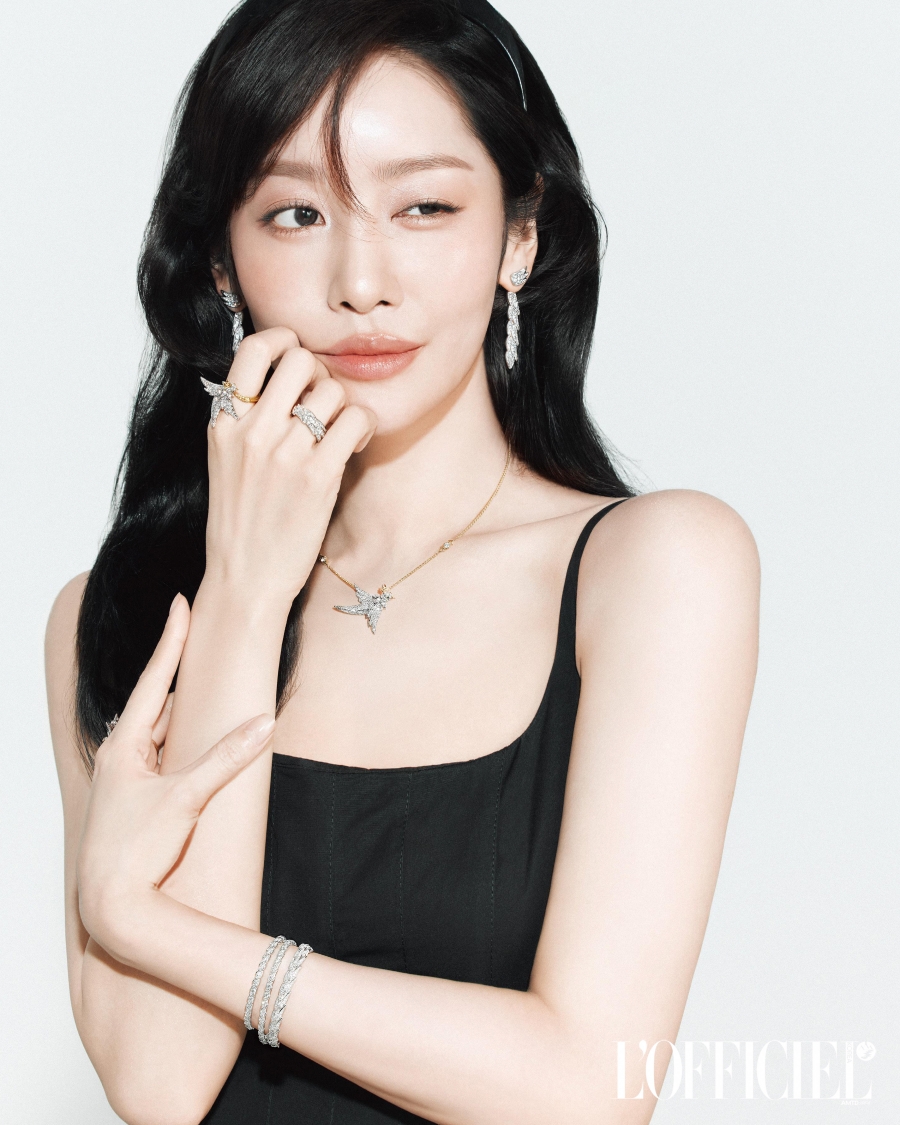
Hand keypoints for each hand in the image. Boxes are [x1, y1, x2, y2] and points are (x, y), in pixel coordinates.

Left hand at [76, 594, 275, 958]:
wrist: (109, 904)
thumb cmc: (136, 852)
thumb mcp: (187, 799)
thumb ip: (228, 759)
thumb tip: (264, 725)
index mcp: (123, 746)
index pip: (153, 679)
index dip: (171, 639)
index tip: (181, 603)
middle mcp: (121, 756)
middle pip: (156, 700)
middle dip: (179, 668)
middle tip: (198, 631)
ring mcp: (127, 778)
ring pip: (160, 729)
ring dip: (183, 707)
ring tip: (203, 679)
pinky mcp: (137, 799)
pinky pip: (163, 754)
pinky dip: (181, 739)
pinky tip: (194, 740)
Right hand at [204, 327, 376, 606]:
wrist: (245, 580)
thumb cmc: (242, 522)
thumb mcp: (227, 461)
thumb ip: (247, 420)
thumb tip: (283, 379)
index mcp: (224, 424)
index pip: (254, 350)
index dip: (283, 341)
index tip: (296, 357)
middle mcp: (252, 431)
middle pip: (300, 359)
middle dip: (320, 374)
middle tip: (323, 404)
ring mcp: (285, 453)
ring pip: (332, 388)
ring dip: (344, 405)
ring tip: (338, 433)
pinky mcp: (318, 477)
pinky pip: (356, 420)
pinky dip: (363, 427)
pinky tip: (351, 449)